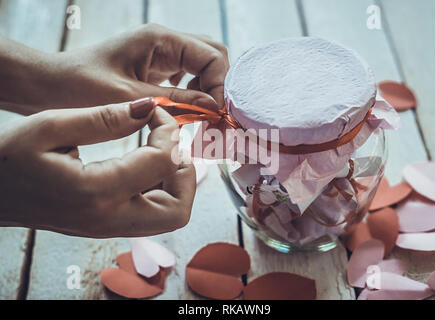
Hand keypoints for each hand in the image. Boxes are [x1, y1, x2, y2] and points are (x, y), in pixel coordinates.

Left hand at [0, 24, 228, 113]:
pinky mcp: (155, 68)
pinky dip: (194, 93)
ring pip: (202, 65)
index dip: (220, 85)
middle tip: (214, 116)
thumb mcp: (130, 97)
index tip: (216, 115)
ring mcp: (161, 53)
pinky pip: (187, 76)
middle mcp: (164, 42)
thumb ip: (176, 100)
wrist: (50, 85)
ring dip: (208, 90)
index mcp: (160, 39)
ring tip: (202, 116)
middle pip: (212, 55)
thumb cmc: (79, 87)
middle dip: (219, 85)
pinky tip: (187, 111)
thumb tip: (213, 107)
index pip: (211, 55)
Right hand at [0, 98, 195, 237]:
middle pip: (179, 209)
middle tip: (169, 144)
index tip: (155, 113)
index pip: (163, 162)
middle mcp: (109, 219)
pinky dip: (161, 191)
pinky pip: (151, 215)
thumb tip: (149, 108)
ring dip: (176, 183)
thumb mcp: (49, 126)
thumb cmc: (7, 158)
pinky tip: (144, 165)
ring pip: (170, 216)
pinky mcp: (106, 227)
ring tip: (158, 151)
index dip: (170, 130)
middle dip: (186, 172)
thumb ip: (103, 118)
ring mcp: (109, 228)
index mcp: (96, 191)